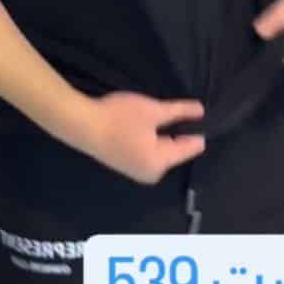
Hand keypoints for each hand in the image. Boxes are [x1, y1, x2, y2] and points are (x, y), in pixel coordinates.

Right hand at [78, 93, 205, 184]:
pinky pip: (149, 153)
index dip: (197, 129)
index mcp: (160, 163)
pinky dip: (151, 140)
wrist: (82, 125)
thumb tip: (201, 112)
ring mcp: (137, 171)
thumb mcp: (153, 110)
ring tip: (159, 116)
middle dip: (178, 133)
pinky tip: (145, 125)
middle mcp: (152, 173)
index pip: (190, 148)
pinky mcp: (127, 165)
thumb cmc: (119, 117)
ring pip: (162, 151)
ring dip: (163, 135)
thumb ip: (179, 112)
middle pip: (176, 151)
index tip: (200, 114)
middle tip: (178, 112)